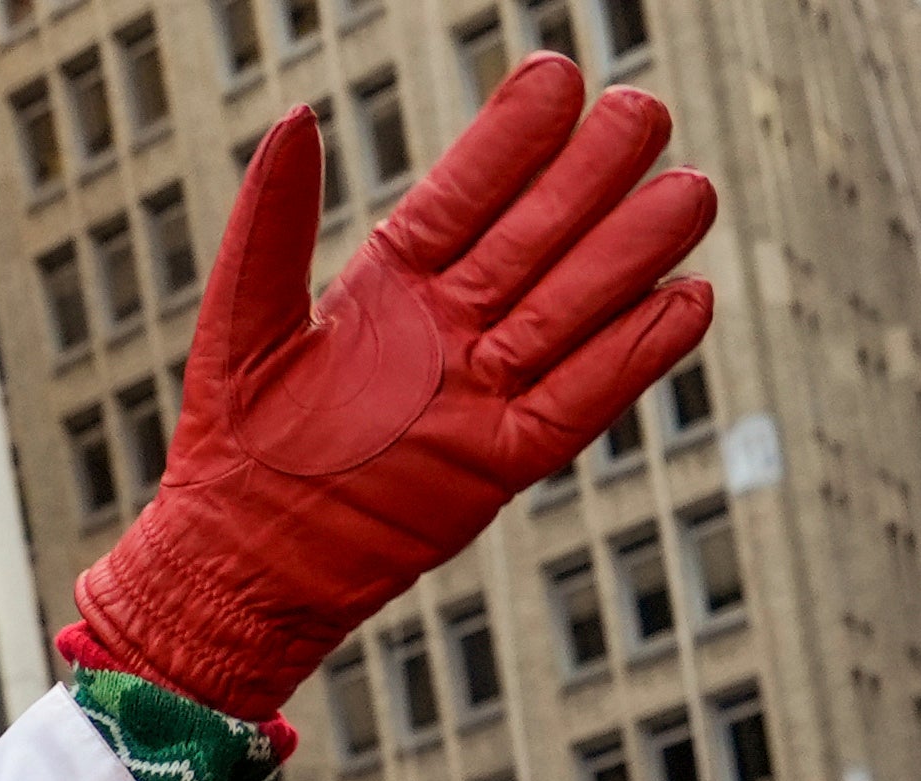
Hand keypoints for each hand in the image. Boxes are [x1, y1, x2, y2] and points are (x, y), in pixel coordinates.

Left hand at [71, 57, 713, 722]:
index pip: (468, 194)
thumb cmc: (231, 445)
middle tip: (642, 110)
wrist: (234, 565)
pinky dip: (633, 358)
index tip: (557, 74)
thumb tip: (296, 116)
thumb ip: (272, 222)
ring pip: (574, 309)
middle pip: (539, 238)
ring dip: (631, 253)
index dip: (512, 138)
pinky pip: (580, 403)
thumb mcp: (243, 323)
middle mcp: (450, 329)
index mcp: (393, 286)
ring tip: (689, 190)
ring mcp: (482, 393)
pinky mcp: (501, 463)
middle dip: (590, 176)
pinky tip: (688, 300)